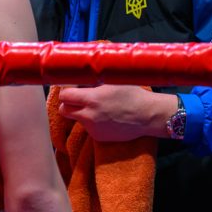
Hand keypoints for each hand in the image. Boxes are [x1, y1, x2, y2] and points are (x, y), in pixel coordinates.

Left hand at [57, 85, 173, 141]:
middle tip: (77, 97)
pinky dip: (92, 122)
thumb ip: (93, 80)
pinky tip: (106, 116)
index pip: (64, 96)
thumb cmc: (133, 94)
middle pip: (63, 110)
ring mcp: (93, 128)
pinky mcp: (98, 137)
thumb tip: (79, 74)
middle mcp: (89, 115)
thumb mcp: (112, 81)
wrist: (147, 116)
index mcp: (92, 98)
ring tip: (97, 106)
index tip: (72, 87)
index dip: (66, 90)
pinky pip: (88, 127)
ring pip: (76, 118)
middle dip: (68, 103)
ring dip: (81, 112)